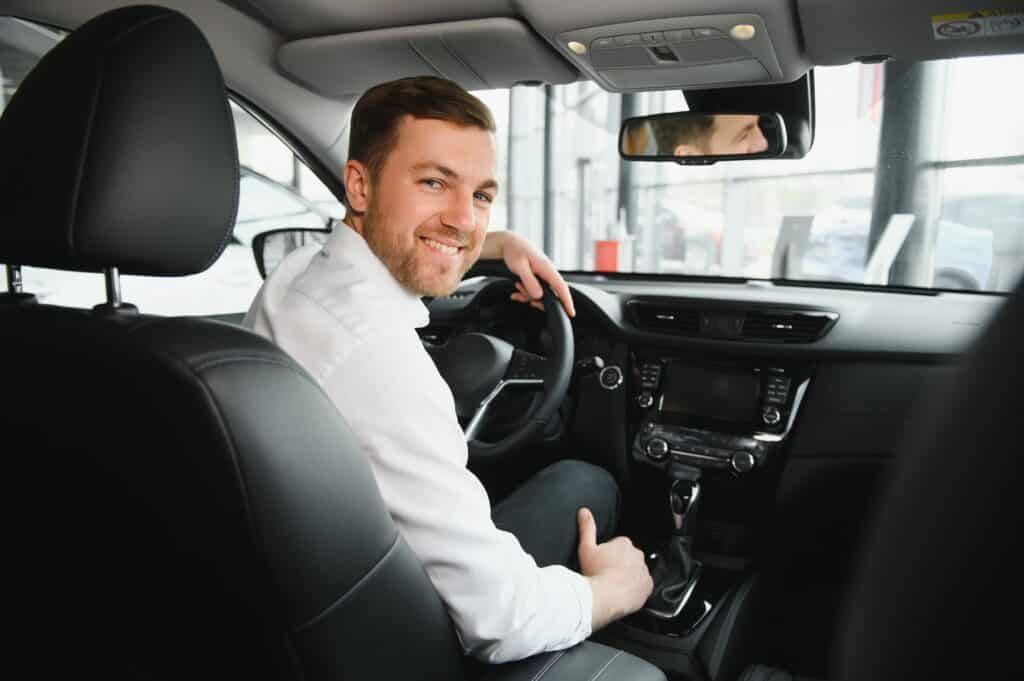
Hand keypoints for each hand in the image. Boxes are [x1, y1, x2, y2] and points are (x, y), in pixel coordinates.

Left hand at [481, 231, 574, 316]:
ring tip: (517, 286)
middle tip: (523, 297)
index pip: (561, 287)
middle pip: (551, 295)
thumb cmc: (514, 251)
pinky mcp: (537, 277)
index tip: (571, 313)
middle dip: (537, 300)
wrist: (509, 243)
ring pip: (541, 294)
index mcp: (547, 268)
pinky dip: (525, 294)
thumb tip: (539, 295)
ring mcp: (543, 275)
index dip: (567, 301)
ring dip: (528, 295)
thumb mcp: (520, 266)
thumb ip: (529, 281)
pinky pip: (535, 290)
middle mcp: (547, 272)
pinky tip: (517, 291)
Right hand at [577, 507, 652, 629]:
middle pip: (628, 558)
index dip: (608, 555)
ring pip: (636, 571)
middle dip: (620, 564)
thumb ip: (587, 528)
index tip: (602, 563)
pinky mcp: (648, 586)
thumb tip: (584, 512)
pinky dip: (636, 588)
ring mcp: (644, 571)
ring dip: (628, 576)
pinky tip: (623, 592)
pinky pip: (643, 586)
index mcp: (624, 543)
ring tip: (614, 585)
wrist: (604, 597)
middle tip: (606, 574)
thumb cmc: (594, 573)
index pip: (618, 545)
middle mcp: (638, 555)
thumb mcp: (586, 548)